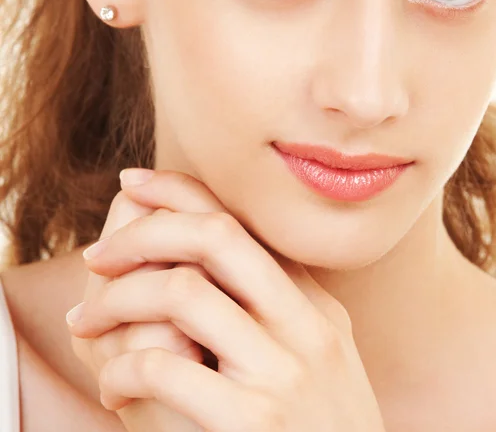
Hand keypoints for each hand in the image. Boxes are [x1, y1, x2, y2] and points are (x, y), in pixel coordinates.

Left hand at [68, 169, 386, 430]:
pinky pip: (164, 367)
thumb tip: (194, 264)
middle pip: (216, 237)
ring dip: (117, 300)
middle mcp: (306, 325)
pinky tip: (112, 387)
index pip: (242, 221)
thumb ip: (271, 311)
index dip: (180, 191)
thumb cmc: (315, 431)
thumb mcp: (311, 359)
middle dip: (144, 232)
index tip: (135, 182)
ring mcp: (283, 371)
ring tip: (87, 321)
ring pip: (182, 291)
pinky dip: (121, 368)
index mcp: (315, 304)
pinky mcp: (252, 422)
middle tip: (97, 255)